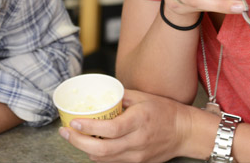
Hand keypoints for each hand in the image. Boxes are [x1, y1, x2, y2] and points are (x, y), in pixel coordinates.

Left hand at [59, 90, 204, 162]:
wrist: (184, 132)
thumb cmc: (164, 111)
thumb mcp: (143, 96)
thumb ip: (120, 96)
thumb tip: (100, 92)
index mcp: (139, 121)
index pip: (110, 130)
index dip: (89, 128)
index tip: (74, 122)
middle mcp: (137, 141)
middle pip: (103, 150)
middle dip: (78, 142)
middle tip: (64, 133)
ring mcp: (137, 155)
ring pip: (104, 159)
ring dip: (85, 149)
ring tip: (73, 137)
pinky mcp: (137, 162)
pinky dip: (98, 155)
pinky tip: (90, 145)